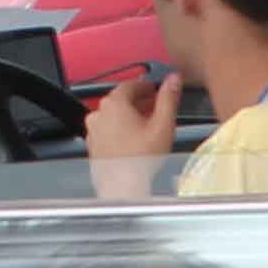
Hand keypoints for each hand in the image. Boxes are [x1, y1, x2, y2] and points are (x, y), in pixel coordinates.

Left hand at [81, 67, 175, 199]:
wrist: (122, 187)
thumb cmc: (140, 160)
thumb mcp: (163, 124)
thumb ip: (169, 98)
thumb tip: (174, 80)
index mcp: (114, 103)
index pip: (131, 85)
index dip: (147, 87)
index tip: (156, 90)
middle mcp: (99, 114)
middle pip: (121, 100)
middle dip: (139, 102)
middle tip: (154, 108)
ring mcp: (94, 131)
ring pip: (114, 117)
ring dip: (129, 117)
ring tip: (147, 127)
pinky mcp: (94, 146)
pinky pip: (108, 132)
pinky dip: (120, 132)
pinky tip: (134, 142)